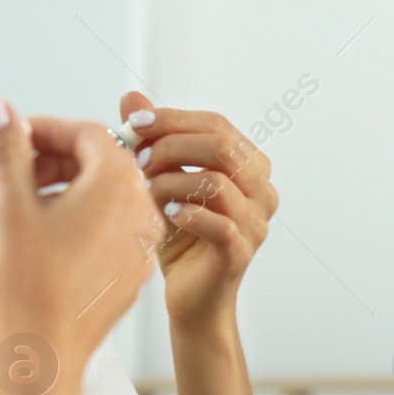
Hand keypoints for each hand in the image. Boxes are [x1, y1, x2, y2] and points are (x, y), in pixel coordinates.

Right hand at [0, 98, 157, 378]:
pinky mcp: (132, 270)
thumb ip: (7, 148)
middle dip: (46, 159)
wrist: (47, 355)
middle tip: (3, 169)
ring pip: (102, 195)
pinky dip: (76, 218)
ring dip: (60, 188)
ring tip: (16, 202)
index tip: (6, 137)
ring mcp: (141, 242)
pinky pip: (108, 227)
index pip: (84, 132)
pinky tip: (40, 233)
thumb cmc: (30, 284)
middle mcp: (141, 207)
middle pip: (96, 161)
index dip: (40, 129)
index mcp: (118, 183)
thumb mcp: (12, 205)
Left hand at [120, 91, 278, 331]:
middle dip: (170, 146)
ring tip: (143, 191)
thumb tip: (131, 97)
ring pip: (216, 182)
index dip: (173, 119)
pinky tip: (163, 215)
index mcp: (250, 165)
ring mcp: (257, 222)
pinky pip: (219, 224)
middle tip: (136, 160)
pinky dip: (186, 214)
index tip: (134, 124)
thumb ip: (151, 139)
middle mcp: (262, 190)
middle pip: (221, 146)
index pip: (216, 124)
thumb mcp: (159, 181)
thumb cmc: (176, 236)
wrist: (188, 297)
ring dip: (170, 182)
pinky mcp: (241, 253)